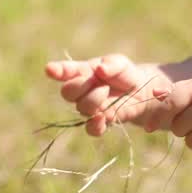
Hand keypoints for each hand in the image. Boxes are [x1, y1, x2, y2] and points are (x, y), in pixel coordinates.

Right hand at [44, 54, 171, 135]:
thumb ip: (111, 64)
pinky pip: (91, 128)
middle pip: (67, 92)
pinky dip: (96, 124)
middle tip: (102, 83)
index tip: (50, 69)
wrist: (142, 92)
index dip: (57, 71)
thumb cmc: (125, 73)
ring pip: (81, 108)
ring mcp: (89, 107)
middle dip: (81, 87)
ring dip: (96, 101)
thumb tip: (100, 69)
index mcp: (82, 72)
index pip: (66, 71)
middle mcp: (81, 90)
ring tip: (109, 92)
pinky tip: (104, 117)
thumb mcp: (121, 63)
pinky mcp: (99, 122)